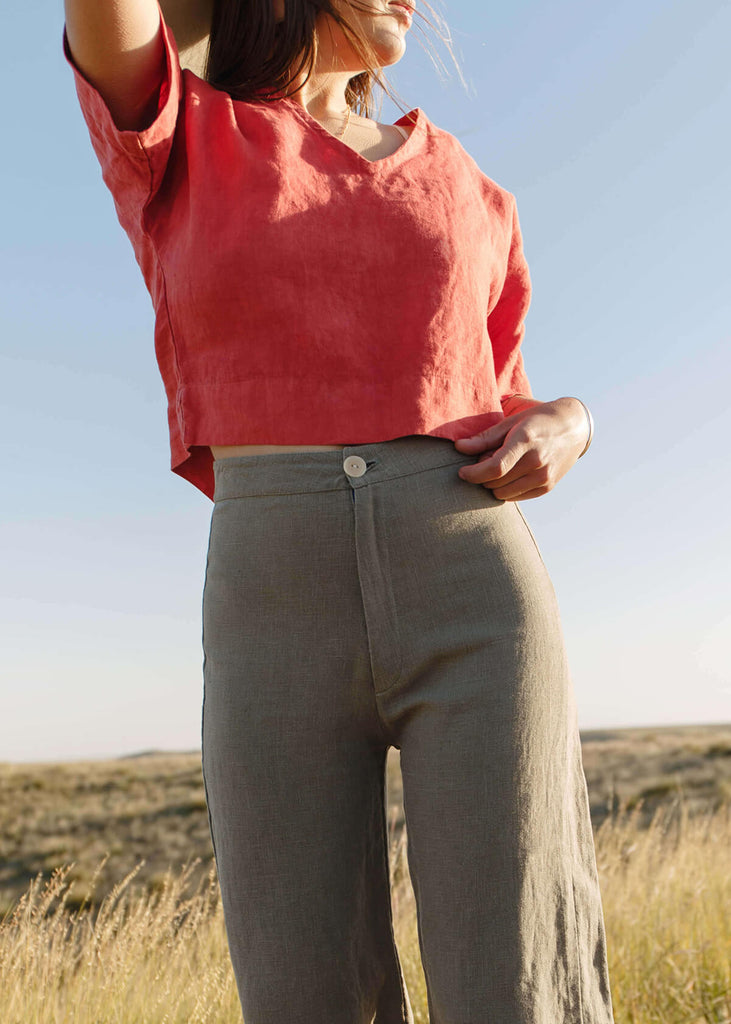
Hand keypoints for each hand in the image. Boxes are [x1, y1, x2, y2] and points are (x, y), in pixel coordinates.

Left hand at [453, 397, 589, 500]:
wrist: (574, 428)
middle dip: (482, 475)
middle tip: (486, 460)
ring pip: (502, 494)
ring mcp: (543, 476)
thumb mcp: (511, 422)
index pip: (495, 467)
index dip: (474, 473)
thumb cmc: (536, 421)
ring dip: (493, 484)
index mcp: (525, 441)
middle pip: (495, 482)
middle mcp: (536, 461)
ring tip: (499, 467)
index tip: (462, 472)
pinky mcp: (547, 487)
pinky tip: (510, 474)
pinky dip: (506, 490)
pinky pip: (515, 497)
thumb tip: (458, 447)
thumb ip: (484, 438)